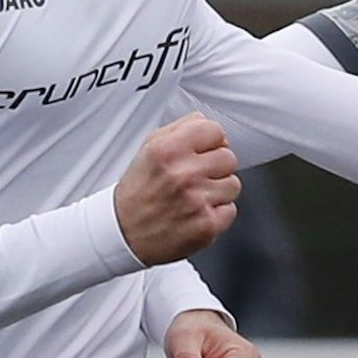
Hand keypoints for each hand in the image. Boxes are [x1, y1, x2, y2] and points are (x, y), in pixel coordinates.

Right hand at [114, 113, 239, 265]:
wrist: (124, 234)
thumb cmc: (138, 192)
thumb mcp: (148, 149)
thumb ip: (180, 128)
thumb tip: (208, 122)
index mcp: (167, 150)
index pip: (214, 129)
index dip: (211, 140)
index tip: (204, 151)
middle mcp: (182, 174)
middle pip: (228, 157)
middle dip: (215, 166)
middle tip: (196, 177)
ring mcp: (197, 201)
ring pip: (233, 184)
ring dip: (218, 190)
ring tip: (195, 196)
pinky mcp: (207, 225)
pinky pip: (231, 209)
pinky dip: (217, 213)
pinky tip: (197, 213)